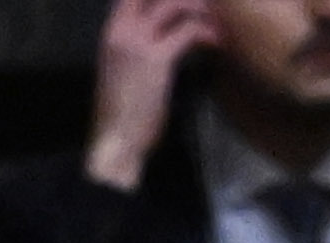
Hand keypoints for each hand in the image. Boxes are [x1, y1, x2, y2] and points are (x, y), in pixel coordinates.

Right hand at [85, 0, 217, 185]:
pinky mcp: (156, 58)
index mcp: (112, 32)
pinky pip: (188, 31)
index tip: (186, 4)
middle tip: (206, 7)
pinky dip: (207, 33)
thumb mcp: (123, 71)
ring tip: (216, 22)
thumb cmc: (121, 115)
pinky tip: (218, 42)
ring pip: (174, 3)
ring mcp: (138, 41)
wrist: (115, 142)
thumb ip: (138, 48)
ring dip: (200, 10)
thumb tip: (163, 37)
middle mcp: (122, 29)